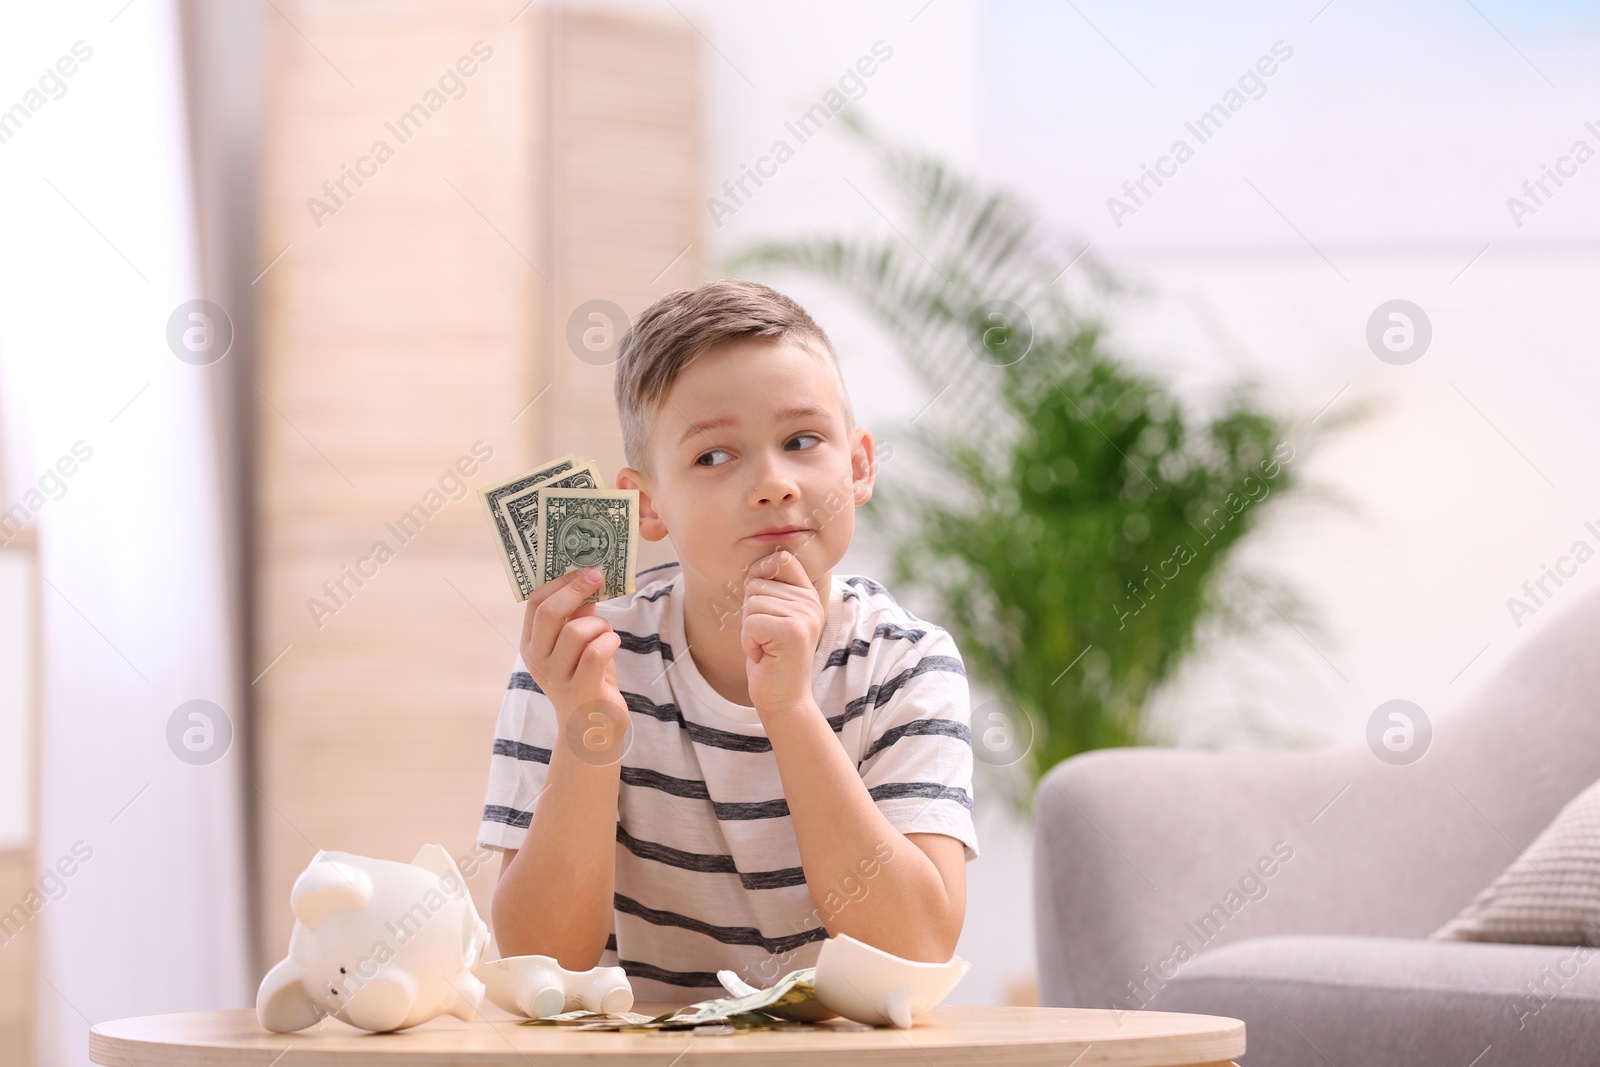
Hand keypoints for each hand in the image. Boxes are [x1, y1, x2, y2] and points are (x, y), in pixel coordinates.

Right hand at [519, 568, 625, 748]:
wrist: (591, 731)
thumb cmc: (587, 679)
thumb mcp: (578, 644)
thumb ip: (579, 614)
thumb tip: (588, 576)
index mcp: (532, 644)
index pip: (535, 603)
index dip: (560, 581)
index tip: (584, 569)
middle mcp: (537, 661)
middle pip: (550, 612)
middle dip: (576, 589)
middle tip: (598, 577)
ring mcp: (556, 678)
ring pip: (578, 631)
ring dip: (600, 624)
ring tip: (607, 633)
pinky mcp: (580, 691)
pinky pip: (596, 652)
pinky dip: (610, 641)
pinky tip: (613, 644)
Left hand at [741, 549, 825, 715]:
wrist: (782, 697)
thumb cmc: (770, 657)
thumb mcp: (770, 616)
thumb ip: (768, 589)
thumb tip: (753, 568)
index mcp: (807, 594)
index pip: (781, 559)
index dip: (760, 574)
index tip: (762, 605)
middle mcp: (810, 602)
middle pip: (757, 584)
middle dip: (750, 613)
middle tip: (766, 637)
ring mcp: (805, 616)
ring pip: (752, 604)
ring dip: (749, 630)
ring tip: (765, 647)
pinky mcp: (793, 632)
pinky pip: (751, 622)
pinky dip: (748, 642)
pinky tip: (763, 655)